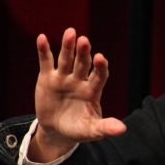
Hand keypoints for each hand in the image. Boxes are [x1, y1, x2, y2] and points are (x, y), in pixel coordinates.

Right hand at [30, 28, 125, 161]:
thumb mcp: (91, 131)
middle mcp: (79, 80)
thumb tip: (122, 130)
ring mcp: (63, 77)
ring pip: (66, 59)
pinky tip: (41, 38)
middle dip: (83, 53)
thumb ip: (105, 128)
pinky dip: (43, 50)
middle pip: (83, 63)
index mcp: (92, 91)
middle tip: (84, 40)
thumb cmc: (78, 129)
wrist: (56, 131)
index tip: (100, 58)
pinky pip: (46, 61)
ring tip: (70, 32)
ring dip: (67, 46)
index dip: (100, 67)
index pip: (99, 75)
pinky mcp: (47, 77)